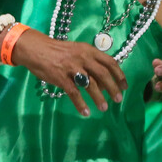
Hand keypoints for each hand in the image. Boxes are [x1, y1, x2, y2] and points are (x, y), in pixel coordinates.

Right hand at [9, 31, 126, 116]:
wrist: (36, 49)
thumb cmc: (58, 51)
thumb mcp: (77, 50)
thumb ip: (90, 61)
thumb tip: (104, 79)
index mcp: (88, 50)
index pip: (109, 62)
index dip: (119, 74)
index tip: (125, 86)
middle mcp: (82, 57)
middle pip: (103, 74)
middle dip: (113, 88)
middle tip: (118, 99)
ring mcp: (72, 67)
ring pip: (90, 84)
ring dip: (99, 98)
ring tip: (104, 108)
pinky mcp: (61, 77)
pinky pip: (74, 93)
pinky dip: (80, 104)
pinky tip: (85, 112)